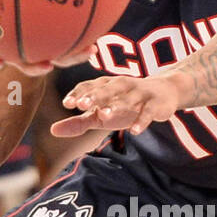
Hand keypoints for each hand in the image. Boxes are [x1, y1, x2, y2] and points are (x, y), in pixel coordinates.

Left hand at [51, 74, 181, 138]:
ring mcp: (139, 93)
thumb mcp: (100, 114)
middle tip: (81, 105)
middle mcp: (121, 85)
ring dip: (115, 106)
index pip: (88, 86)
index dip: (78, 94)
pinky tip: (135, 131)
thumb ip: (78, 122)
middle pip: (105, 89)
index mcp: (105, 85)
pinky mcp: (155, 104)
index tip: (67, 103)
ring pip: (126, 99)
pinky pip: (148, 112)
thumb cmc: (124, 104)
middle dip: (94, 96)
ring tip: (104, 116)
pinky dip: (142, 120)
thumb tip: (52, 130)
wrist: (163, 93)